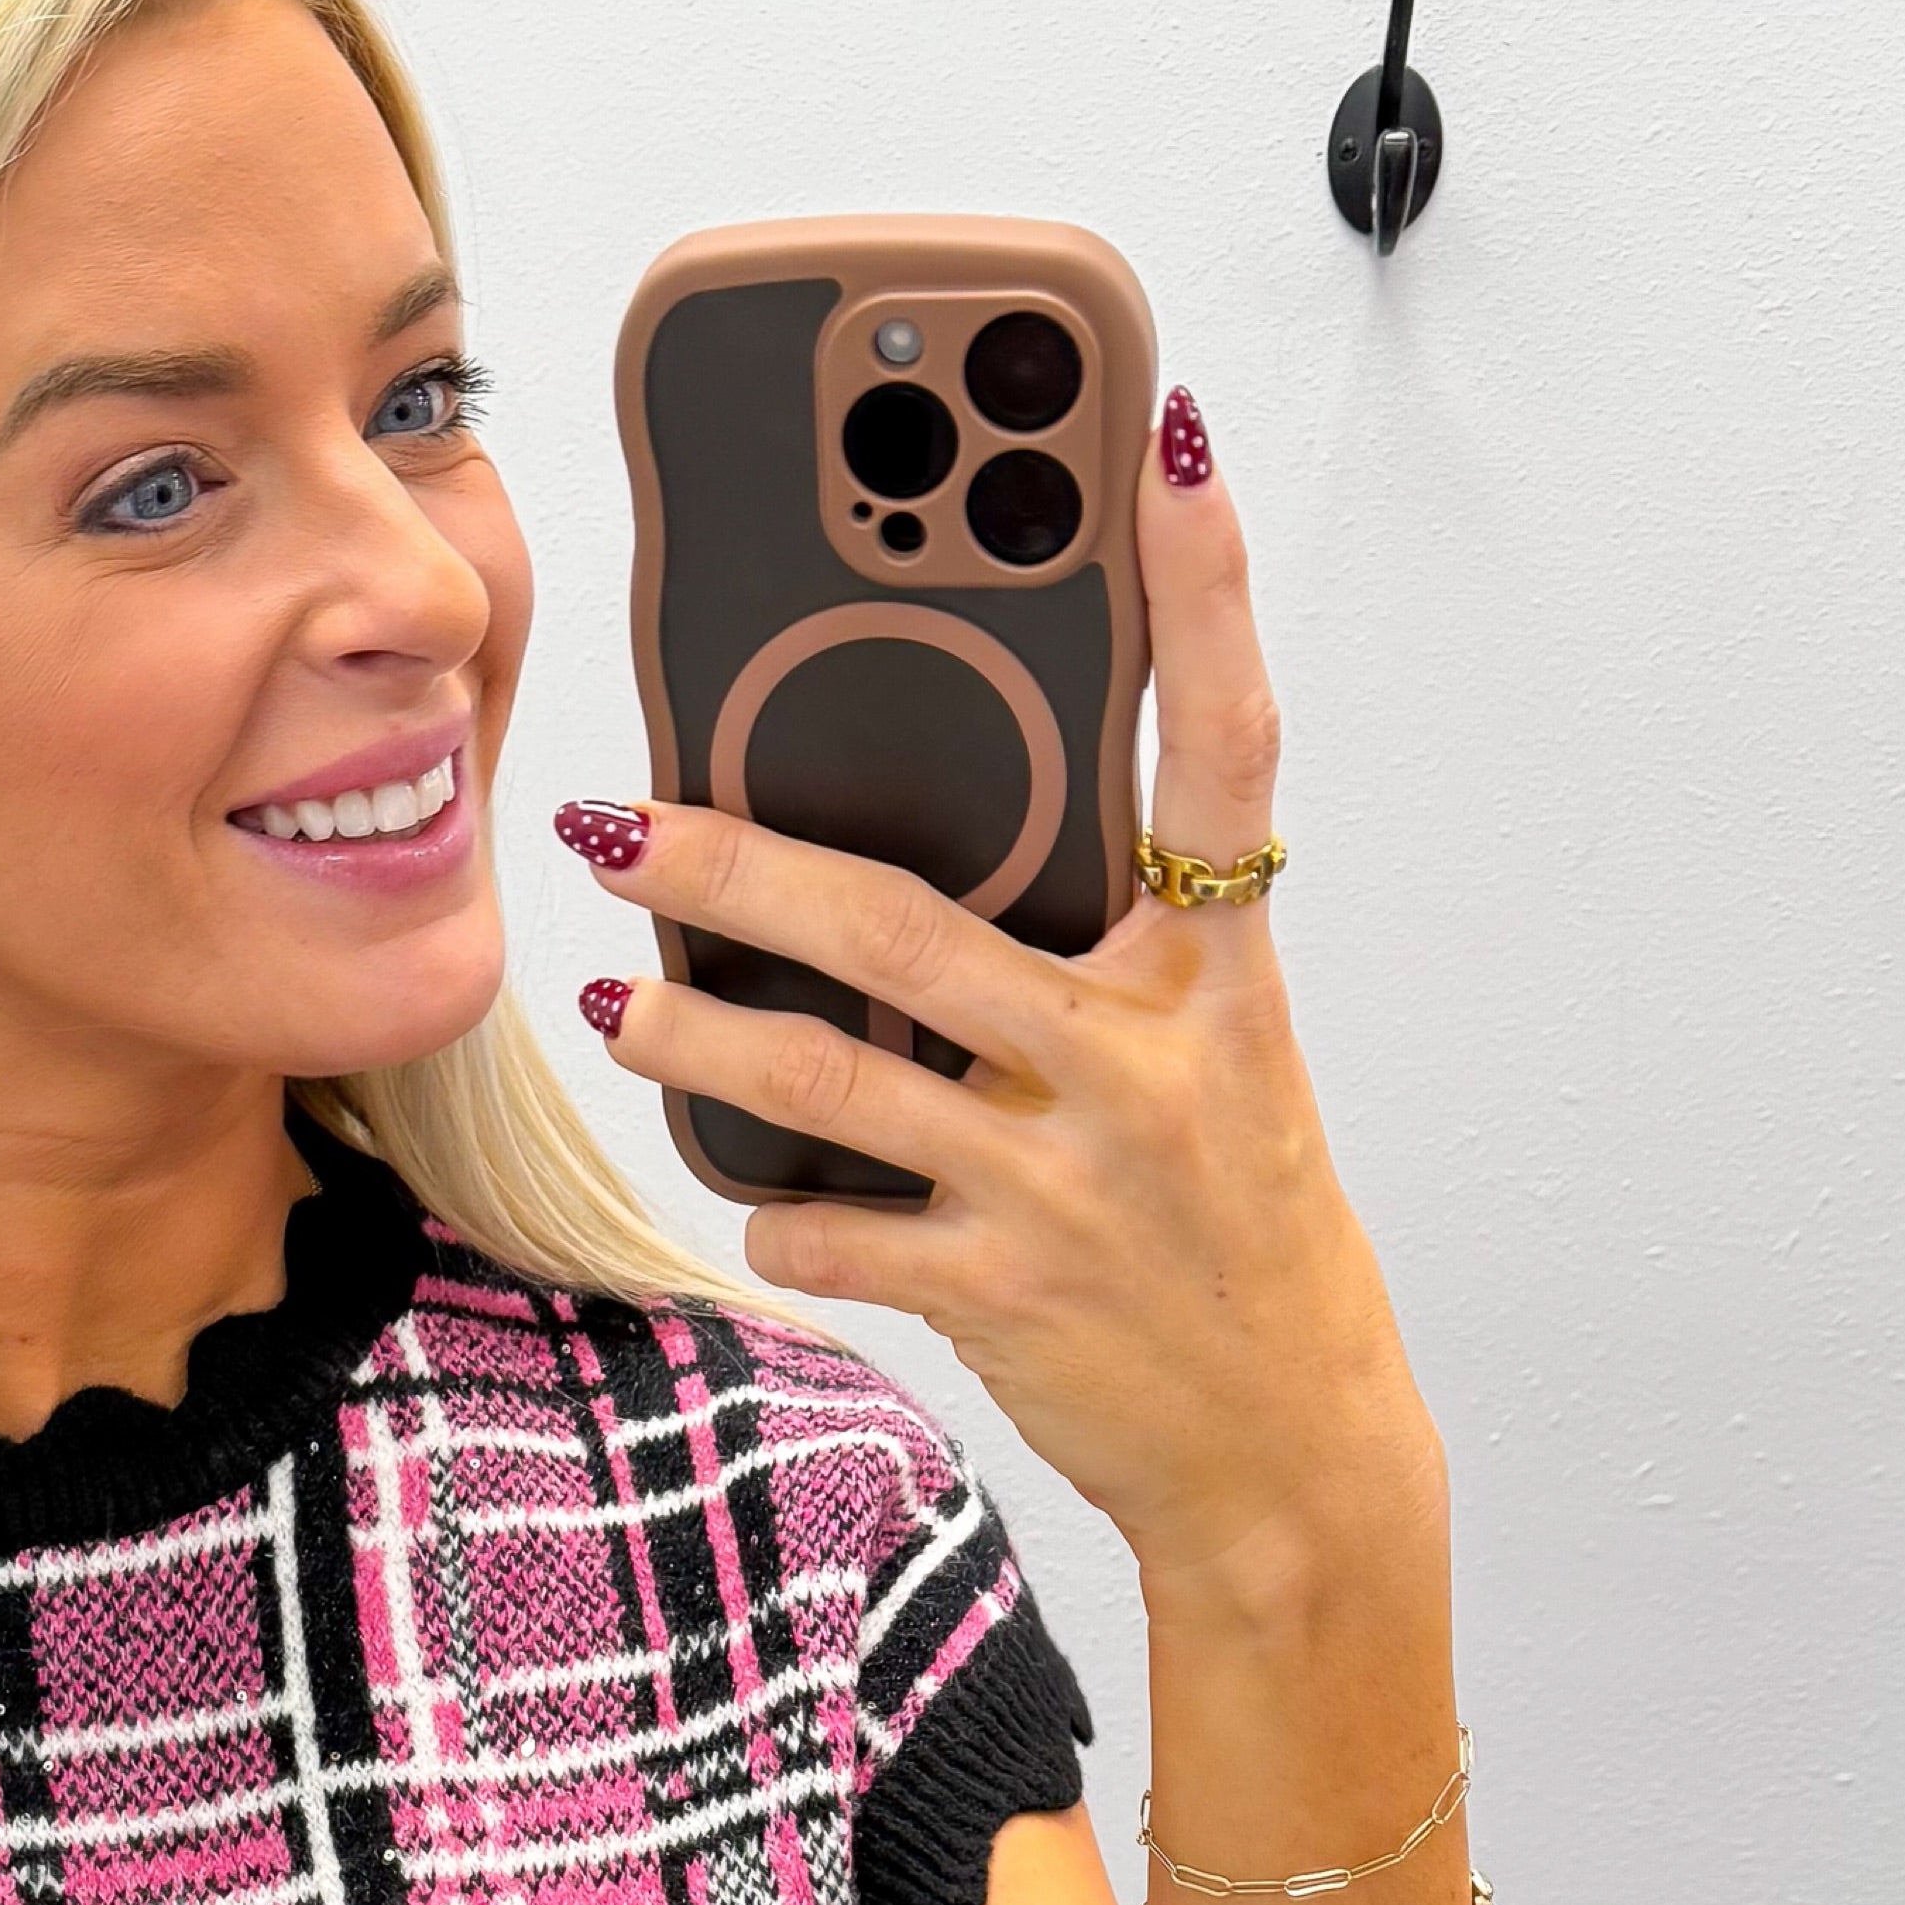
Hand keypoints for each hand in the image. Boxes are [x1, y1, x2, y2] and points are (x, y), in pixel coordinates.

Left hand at [559, 380, 1438, 1637]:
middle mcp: (1144, 1066)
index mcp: (1216, 983)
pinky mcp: (1004, 1292)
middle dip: (740, 863)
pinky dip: (781, 1218)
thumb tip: (955, 873)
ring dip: (698, 1038)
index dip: (1206, 597)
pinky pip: (843, 1233)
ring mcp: (1067, 1183)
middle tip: (621, 812)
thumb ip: (1111, 968)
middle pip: (907, 923)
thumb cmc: (1240, 1243)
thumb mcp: (1218, 1076)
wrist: (1291, 1452)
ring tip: (612, 1000)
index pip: (1225, 753)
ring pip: (835, 1080)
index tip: (1167, 451)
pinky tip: (748, 1201)